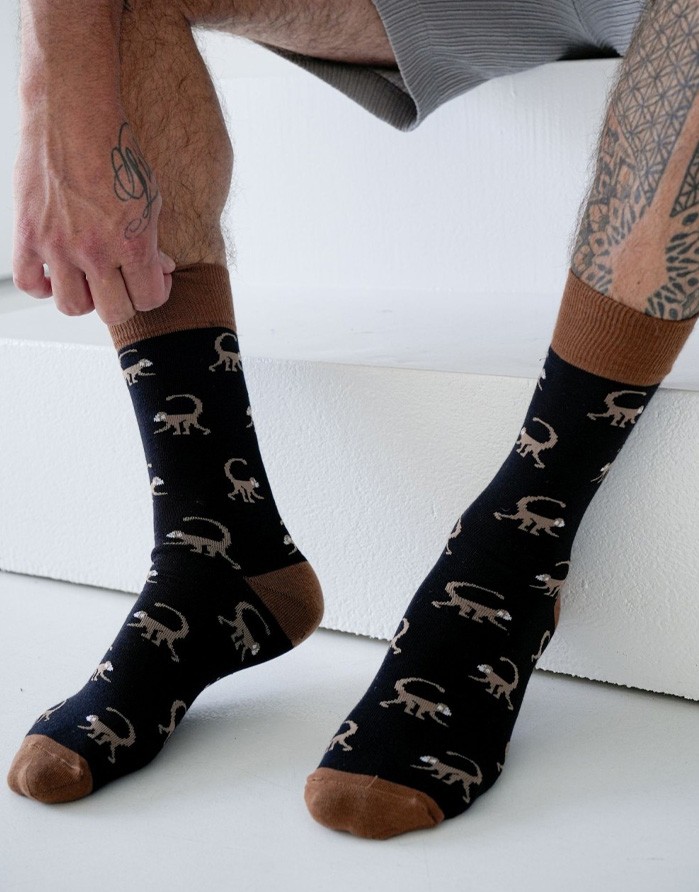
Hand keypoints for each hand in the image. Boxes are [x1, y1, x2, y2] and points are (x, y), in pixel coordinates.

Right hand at [13, 114, 174, 324]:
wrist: (73, 113)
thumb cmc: (114, 149)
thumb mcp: (150, 197)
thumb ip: (154, 241)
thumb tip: (161, 270)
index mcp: (132, 242)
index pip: (148, 300)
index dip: (155, 293)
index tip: (153, 280)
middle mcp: (95, 249)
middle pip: (113, 313)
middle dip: (124, 302)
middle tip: (123, 284)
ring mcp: (58, 245)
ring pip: (72, 307)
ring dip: (85, 299)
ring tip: (90, 280)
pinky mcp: (28, 234)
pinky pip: (29, 283)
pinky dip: (42, 287)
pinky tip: (56, 275)